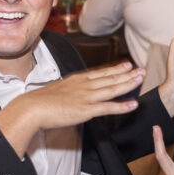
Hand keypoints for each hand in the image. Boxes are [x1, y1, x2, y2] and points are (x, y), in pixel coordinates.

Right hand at [0, 61, 143, 156]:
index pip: (100, 73)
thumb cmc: (40, 102)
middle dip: (127, 74)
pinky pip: (108, 107)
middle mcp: (84, 86)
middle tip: (141, 69)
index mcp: (77, 80)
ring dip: (128, 84)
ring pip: (112, 89)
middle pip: (110, 78)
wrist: (32, 107)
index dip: (116, 69)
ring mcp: (86, 97)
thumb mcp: (57, 90)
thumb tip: (73, 95)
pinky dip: (122, 106)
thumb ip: (69, 91)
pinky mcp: (86, 110)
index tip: (127, 65)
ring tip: (141, 80)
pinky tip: (133, 105)